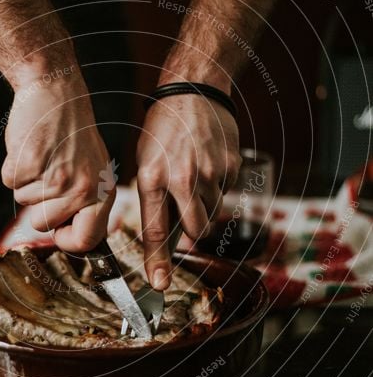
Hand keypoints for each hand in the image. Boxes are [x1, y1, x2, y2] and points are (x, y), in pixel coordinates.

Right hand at [1, 65, 115, 252]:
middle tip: (48, 174)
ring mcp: (56, 178)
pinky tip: (30, 148)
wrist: (55, 92)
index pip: (86, 240)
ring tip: (43, 156)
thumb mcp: (92, 168)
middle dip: (37, 205)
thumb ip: (86, 203)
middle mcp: (83, 189)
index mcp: (102, 192)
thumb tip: (71, 237)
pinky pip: (9, 184)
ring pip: (23, 204)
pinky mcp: (30, 165)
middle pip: (43, 225)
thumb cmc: (71, 132)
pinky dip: (13, 168)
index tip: (57, 230)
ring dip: (26, 182)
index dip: (65, 240)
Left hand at [136, 94, 240, 289]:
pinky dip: (218, 186)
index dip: (158, 262)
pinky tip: (207, 164)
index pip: (156, 231)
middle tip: (185, 210)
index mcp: (152, 178)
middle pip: (195, 231)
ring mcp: (210, 173)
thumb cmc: (162, 129)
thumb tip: (164, 236)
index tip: (159, 284)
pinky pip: (227, 193)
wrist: (192, 92)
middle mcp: (182, 179)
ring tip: (193, 176)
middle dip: (191, 230)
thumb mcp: (145, 162)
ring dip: (205, 206)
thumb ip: (154, 199)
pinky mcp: (231, 166)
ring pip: (212, 214)